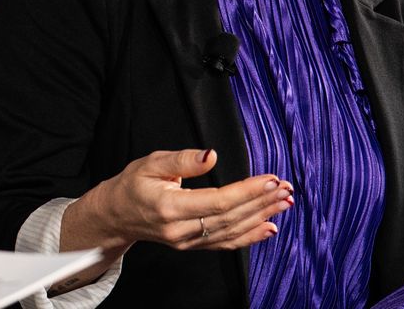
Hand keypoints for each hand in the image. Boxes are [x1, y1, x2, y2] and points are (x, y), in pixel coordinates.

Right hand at [67, 147, 293, 254]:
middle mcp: (180, 229)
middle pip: (230, 218)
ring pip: (232, 232)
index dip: (248, 191)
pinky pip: (225, 244)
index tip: (271, 179)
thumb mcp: (151, 162)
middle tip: (286, 189)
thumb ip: (182, 160)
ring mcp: (187, 242)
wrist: (117, 215)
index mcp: (169, 206)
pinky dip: (250, 237)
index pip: (218, 201)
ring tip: (284, 203)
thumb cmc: (133, 184)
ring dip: (262, 217)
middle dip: (262, 203)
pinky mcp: (193, 246)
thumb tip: (211, 155)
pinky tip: (268, 228)